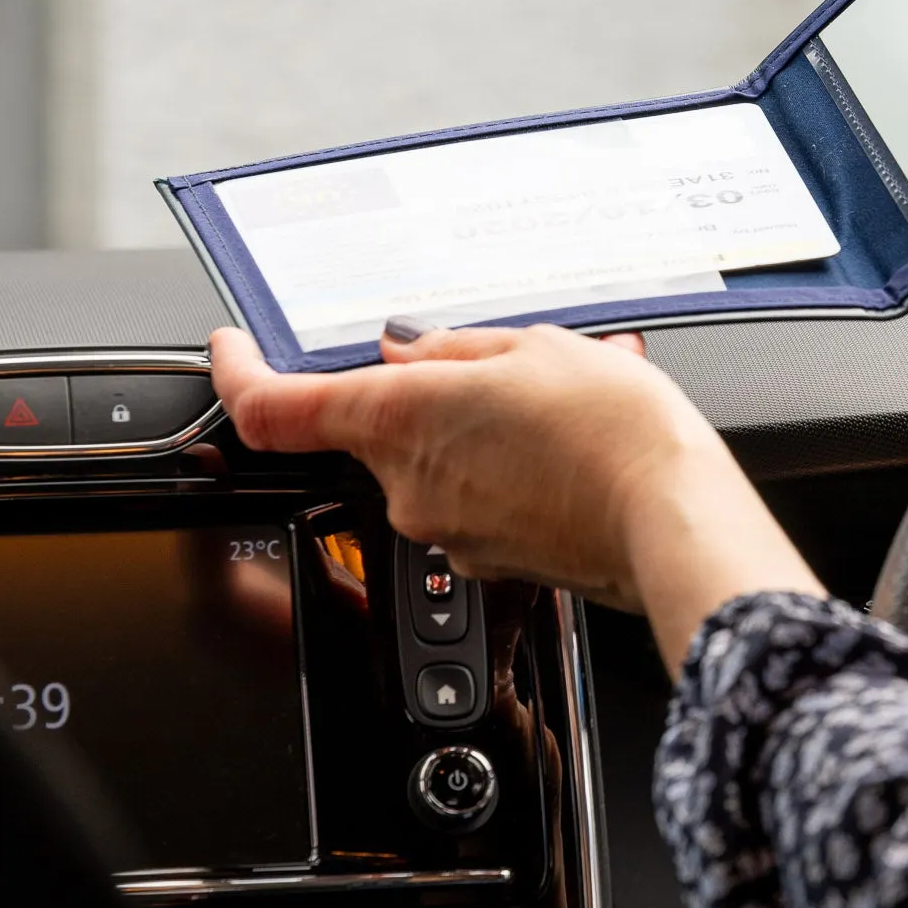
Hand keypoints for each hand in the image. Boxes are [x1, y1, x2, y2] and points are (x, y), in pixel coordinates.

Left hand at [210, 322, 820, 675]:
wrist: (675, 523)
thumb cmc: (615, 439)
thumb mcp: (536, 348)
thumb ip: (455, 348)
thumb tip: (412, 349)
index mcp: (399, 419)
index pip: (272, 409)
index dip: (237, 372)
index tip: (232, 347)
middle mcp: (406, 486)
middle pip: (379, 427)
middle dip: (431, 392)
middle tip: (503, 366)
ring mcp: (446, 531)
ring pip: (437, 461)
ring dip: (481, 430)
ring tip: (561, 407)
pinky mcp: (491, 559)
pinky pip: (480, 499)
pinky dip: (512, 472)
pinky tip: (570, 453)